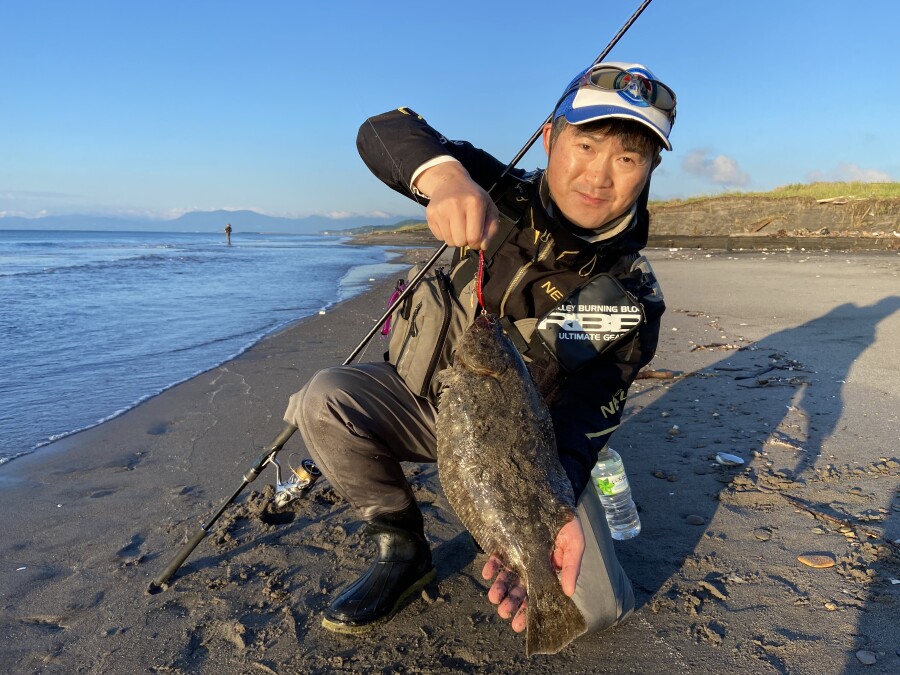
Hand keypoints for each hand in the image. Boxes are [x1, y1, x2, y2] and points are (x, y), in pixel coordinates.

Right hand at [413, 161, 499, 249]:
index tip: (477, 237)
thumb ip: (492, 228)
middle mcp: (455, 205)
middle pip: (460, 241)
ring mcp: (441, 210)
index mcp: (474, 203)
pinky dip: (445, 234)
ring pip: (449, 241)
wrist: (450, 182)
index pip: (474, 237)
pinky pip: (439, 237)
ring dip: (455, 238)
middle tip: (466, 229)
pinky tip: (449, 222)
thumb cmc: (472, 196)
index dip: (477, 242)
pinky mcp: (430, 214)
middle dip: (465, 240)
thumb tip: (483, 246)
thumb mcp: (489, 208)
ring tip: (458, 225)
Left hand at [481, 516, 584, 632]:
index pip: (540, 593)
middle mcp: (532, 565)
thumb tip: (569, 593)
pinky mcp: (505, 542)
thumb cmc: (566, 520)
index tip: (520, 624)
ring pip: (508, 575)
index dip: (530, 609)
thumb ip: (572, 567)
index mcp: (550, 570)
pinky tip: (488, 574)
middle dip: (512, 601)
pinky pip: (498, 557)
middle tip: (503, 612)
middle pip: (521, 588)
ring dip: (500, 587)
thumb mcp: (575, 541)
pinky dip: (493, 566)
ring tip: (494, 597)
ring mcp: (517, 554)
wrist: (549, 493)